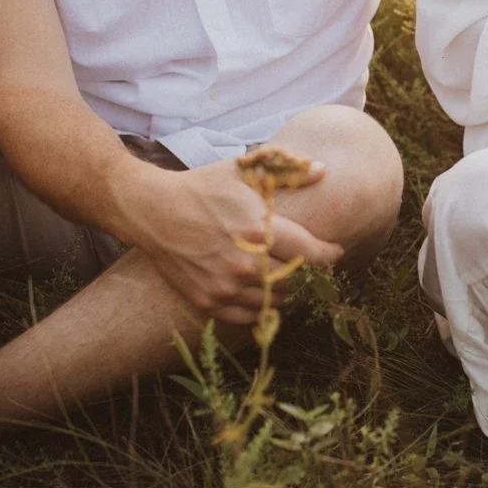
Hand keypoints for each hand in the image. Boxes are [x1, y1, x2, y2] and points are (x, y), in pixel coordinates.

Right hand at [119, 156, 343, 324]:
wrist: (152, 210)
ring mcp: (225, 285)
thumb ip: (287, 173)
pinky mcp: (207, 301)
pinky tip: (263, 297)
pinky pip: (246, 316)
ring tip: (287, 281)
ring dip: (284, 293)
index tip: (335, 252)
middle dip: (306, 273)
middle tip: (309, 267)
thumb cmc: (202, 188)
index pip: (310, 252)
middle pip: (294, 279)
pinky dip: (260, 310)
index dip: (328, 254)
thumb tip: (323, 171)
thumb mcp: (244, 172)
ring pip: (273, 301)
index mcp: (259, 229)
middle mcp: (245, 262)